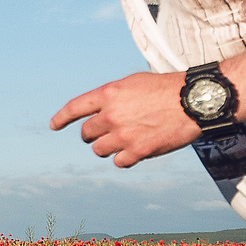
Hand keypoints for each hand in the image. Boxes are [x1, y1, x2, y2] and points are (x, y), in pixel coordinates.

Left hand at [51, 72, 200, 167]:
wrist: (192, 102)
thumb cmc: (166, 89)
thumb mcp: (134, 83)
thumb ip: (113, 97)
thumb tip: (100, 110)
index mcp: (109, 94)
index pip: (75, 108)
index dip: (61, 118)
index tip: (53, 126)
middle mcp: (111, 115)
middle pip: (86, 133)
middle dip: (93, 134)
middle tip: (109, 131)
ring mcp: (123, 135)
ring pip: (99, 150)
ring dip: (107, 147)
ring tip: (124, 139)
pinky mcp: (137, 151)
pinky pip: (118, 162)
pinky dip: (124, 158)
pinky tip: (135, 150)